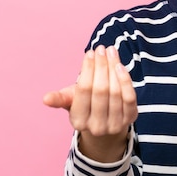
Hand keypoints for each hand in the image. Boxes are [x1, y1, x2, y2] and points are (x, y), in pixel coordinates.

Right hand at [44, 45, 137, 161]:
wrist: (106, 122)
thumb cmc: (85, 105)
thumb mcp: (71, 101)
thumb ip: (60, 98)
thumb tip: (45, 99)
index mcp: (78, 121)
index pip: (83, 90)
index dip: (87, 69)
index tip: (89, 53)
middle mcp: (97, 126)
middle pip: (100, 90)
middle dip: (101, 66)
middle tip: (101, 49)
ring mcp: (115, 124)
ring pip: (115, 92)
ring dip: (113, 68)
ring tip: (110, 52)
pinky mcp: (131, 118)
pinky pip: (129, 97)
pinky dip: (125, 79)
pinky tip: (120, 65)